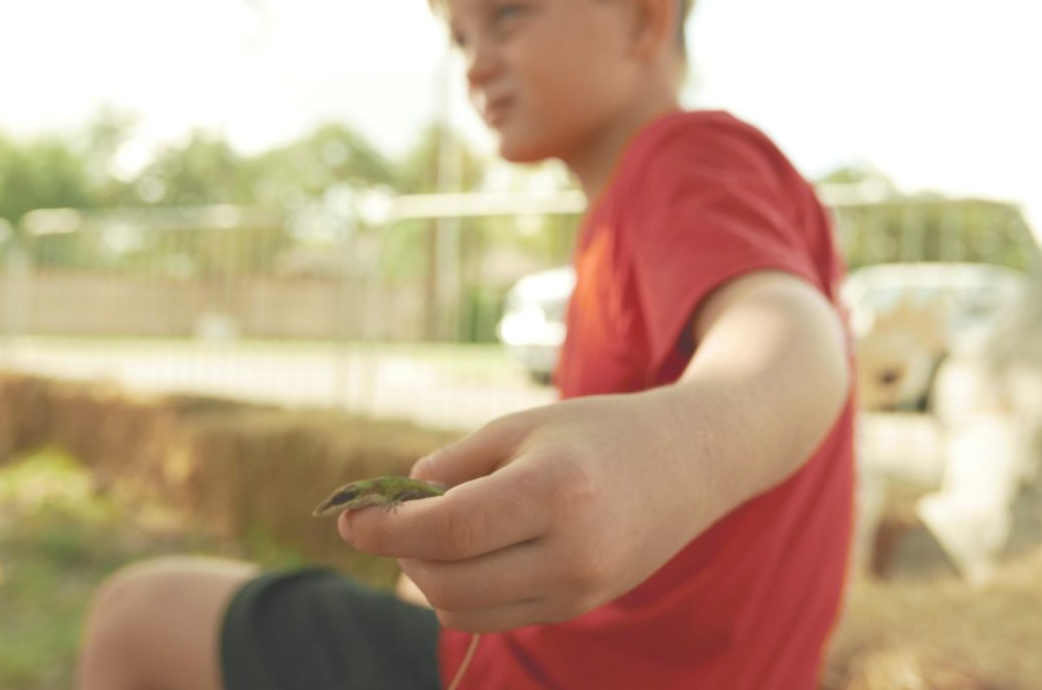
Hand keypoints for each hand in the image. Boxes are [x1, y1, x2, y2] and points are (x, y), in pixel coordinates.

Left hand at [338, 393, 715, 632]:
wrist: (693, 462)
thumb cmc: (601, 430)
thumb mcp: (526, 425)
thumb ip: (458, 464)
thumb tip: (399, 500)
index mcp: (554, 491)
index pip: (447, 531)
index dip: (385, 529)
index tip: (349, 518)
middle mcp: (571, 552)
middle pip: (448, 581)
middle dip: (400, 554)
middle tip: (384, 520)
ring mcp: (580, 590)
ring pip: (465, 610)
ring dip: (428, 578)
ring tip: (429, 534)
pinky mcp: (581, 607)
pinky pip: (497, 616)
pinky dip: (464, 591)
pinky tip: (465, 553)